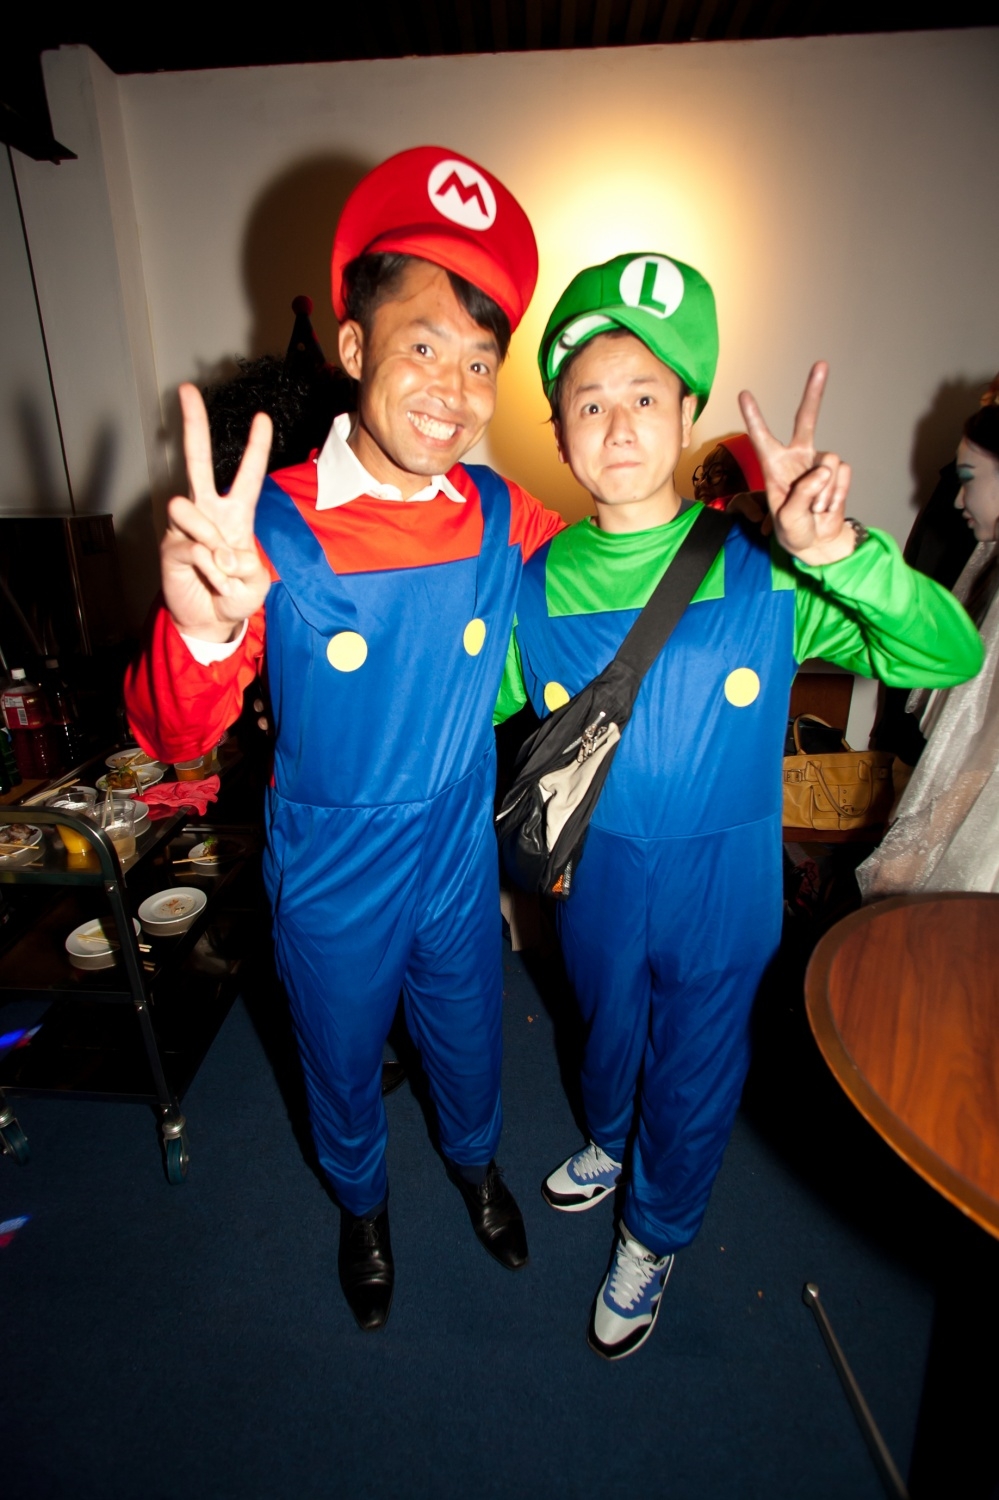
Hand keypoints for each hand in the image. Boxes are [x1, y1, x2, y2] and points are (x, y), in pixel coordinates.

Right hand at [161, 384, 272, 640]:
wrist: (210, 620)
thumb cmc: (236, 595)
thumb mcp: (256, 583)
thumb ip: (246, 565)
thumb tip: (220, 550)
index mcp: (236, 515)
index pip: (246, 475)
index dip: (255, 448)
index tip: (261, 417)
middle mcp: (208, 512)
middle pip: (198, 462)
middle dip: (193, 425)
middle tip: (187, 390)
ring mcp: (186, 528)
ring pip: (186, 507)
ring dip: (209, 538)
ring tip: (223, 568)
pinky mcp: (170, 547)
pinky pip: (188, 545)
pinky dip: (208, 567)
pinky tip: (214, 581)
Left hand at [738, 362, 855, 565]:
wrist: (817, 543)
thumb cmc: (793, 530)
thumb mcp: (788, 517)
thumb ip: (804, 493)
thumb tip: (826, 470)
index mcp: (774, 466)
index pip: (761, 437)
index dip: (753, 416)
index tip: (743, 394)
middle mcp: (797, 458)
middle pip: (806, 419)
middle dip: (815, 392)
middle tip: (821, 364)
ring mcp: (818, 463)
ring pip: (828, 462)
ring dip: (823, 492)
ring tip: (815, 509)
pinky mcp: (838, 472)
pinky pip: (842, 476)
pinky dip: (835, 496)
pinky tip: (827, 508)